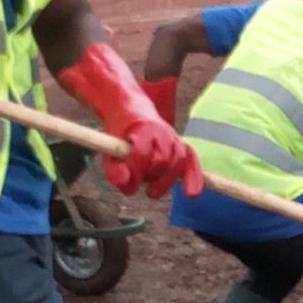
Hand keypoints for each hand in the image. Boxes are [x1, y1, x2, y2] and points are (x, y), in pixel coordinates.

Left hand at [58, 43, 202, 198]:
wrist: (130, 109)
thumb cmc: (119, 132)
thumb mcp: (109, 149)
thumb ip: (114, 169)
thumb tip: (126, 185)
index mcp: (142, 129)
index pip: (142, 155)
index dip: (135, 172)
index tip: (126, 182)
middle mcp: (162, 131)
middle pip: (161, 161)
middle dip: (149, 177)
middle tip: (137, 182)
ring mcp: (174, 138)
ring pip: (177, 163)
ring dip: (165, 181)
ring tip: (152, 191)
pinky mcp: (181, 146)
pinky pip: (192, 162)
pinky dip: (194, 178)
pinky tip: (192, 194)